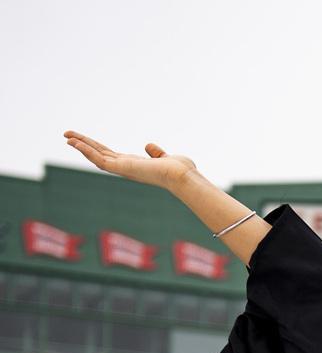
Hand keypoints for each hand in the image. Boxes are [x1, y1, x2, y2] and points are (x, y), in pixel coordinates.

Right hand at [64, 131, 196, 190]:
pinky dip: (86, 151)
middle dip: (84, 145)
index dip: (97, 148)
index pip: (111, 156)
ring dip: (81, 146)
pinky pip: (100, 160)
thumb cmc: (180, 171)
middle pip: (100, 155)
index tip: (85, 141)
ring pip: (96, 157)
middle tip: (68, 136)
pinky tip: (74, 142)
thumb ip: (156, 153)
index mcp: (135, 166)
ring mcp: (123, 169)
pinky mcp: (122, 168)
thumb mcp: (165, 158)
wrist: (183, 176)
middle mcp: (127, 168)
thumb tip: (148, 146)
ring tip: (66, 136)